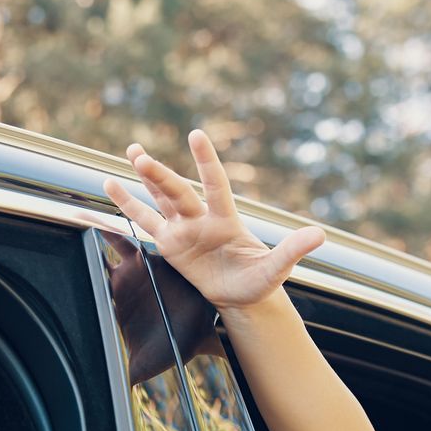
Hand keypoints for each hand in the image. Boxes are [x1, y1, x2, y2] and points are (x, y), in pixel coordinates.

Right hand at [103, 129, 325, 314]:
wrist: (242, 295)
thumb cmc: (260, 280)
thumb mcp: (276, 269)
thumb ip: (292, 250)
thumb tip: (319, 234)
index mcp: (226, 220)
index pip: (215, 185)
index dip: (206, 162)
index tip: (196, 135)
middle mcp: (202, 219)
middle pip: (177, 192)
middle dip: (160, 175)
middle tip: (140, 155)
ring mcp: (183, 229)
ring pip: (160, 198)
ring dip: (145, 178)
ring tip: (132, 152)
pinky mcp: (169, 243)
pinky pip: (144, 221)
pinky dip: (129, 204)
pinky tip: (111, 186)